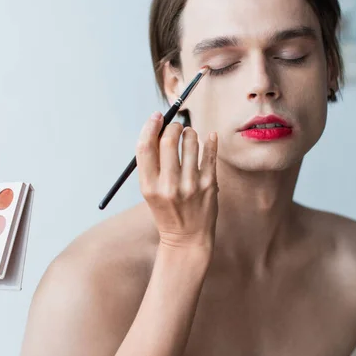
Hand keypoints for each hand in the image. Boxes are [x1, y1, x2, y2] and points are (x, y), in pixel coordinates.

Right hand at [136, 111, 218, 247]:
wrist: (187, 238)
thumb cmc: (167, 210)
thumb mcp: (150, 191)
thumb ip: (152, 164)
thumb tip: (158, 128)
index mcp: (148, 187)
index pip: (145, 147)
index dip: (150, 126)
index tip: (157, 116)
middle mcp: (168, 186)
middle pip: (168, 141)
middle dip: (173, 127)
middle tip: (176, 127)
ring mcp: (190, 186)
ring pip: (190, 142)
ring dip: (190, 133)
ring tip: (190, 135)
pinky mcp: (209, 185)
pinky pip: (210, 154)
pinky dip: (210, 141)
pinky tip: (209, 137)